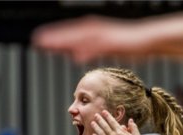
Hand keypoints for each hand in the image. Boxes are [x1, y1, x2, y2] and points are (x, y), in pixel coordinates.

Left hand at [31, 15, 148, 62]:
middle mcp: (95, 30)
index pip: (69, 32)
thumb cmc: (126, 43)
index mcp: (92, 29)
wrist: (146, 39)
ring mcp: (103, 36)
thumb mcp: (104, 47)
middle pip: (70, 34)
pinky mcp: (112, 43)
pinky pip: (96, 48)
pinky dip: (86, 51)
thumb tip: (74, 55)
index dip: (54, 35)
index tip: (39, 40)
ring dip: (64, 42)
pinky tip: (76, 56)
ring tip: (50, 46)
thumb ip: (88, 49)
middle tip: (37, 42)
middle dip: (54, 37)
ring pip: (80, 39)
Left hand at [91, 110, 142, 134]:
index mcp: (120, 132)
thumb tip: (130, 120)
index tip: (103, 111)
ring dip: (96, 128)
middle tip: (95, 115)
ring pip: (101, 134)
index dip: (108, 116)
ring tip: (92, 123)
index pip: (112, 122)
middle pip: (105, 126)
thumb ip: (133, 128)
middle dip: (100, 120)